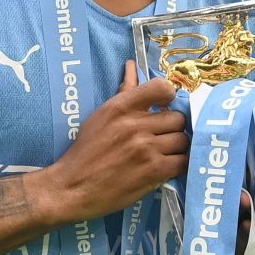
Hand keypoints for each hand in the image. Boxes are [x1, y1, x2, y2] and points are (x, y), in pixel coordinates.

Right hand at [30, 62, 186, 225]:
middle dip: (172, 128)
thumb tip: (132, 65)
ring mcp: (146, 148)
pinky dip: (179, 165)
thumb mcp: (101, 116)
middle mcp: (135, 125)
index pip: (162, 87)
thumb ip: (124, 92)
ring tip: (164, 154)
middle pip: (177, 118)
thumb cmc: (85, 152)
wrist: (71, 188)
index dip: (169, 98)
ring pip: (182, 140)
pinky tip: (168, 167)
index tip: (163, 108)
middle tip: (162, 138)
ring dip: (176, 148)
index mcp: (120, 107)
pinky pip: (183, 161)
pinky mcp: (154, 171)